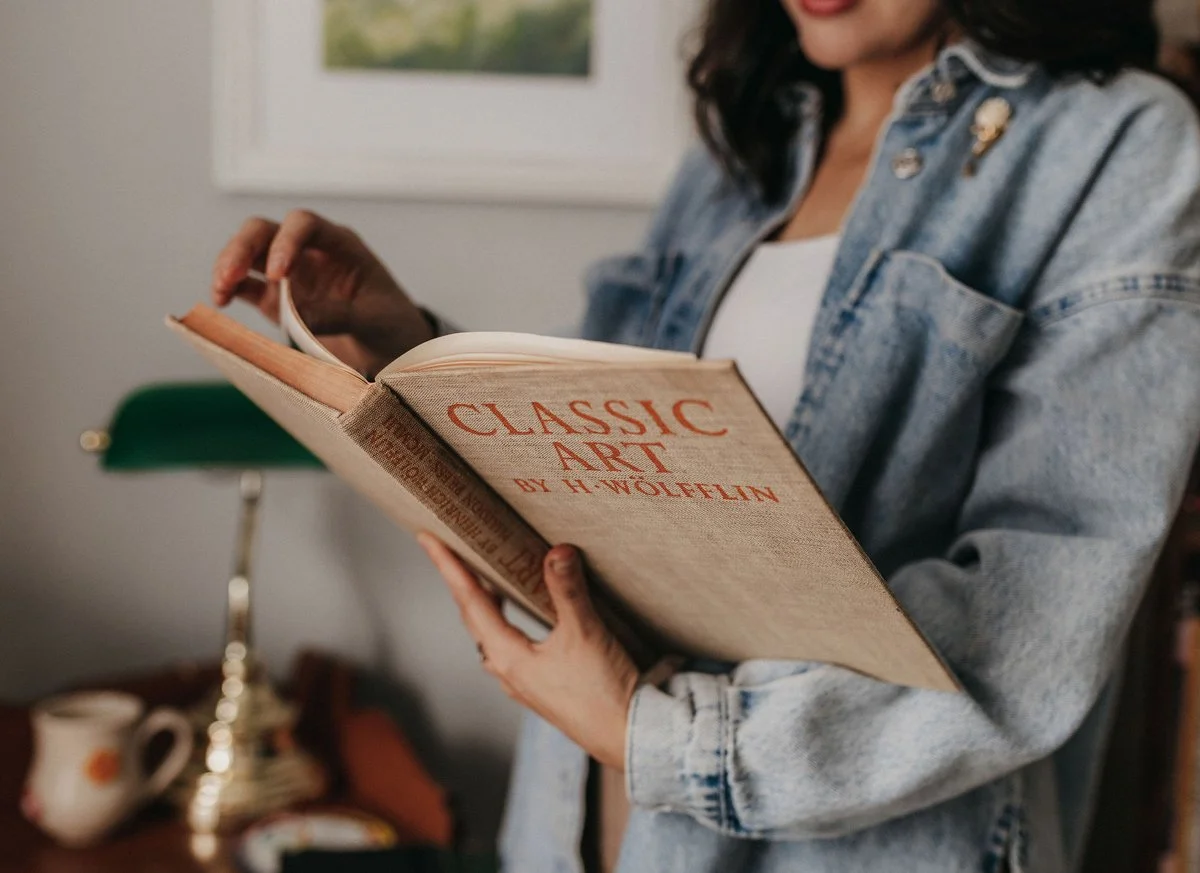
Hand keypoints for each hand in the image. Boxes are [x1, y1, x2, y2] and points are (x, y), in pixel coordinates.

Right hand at [211, 210, 432, 375]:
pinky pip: (245, 286)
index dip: (286, 241)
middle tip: (229, 275)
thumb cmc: (390, 321)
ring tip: (219, 291)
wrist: (390, 345)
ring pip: (248, 255)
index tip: (278, 274)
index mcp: (339, 244)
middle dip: (242, 248)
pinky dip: (230, 290)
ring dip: (228, 267)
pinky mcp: (275, 299)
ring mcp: (289, 274)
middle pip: (265, 232)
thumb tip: (295, 316)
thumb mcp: (373, 317)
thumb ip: (337, 313)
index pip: (305, 225)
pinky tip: (221, 301)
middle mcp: (308, 252)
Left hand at [417, 534, 639, 770]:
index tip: (427, 540)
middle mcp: (507, 670)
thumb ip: (568, 590)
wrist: (625, 737)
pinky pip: (509, 648)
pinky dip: (505, 625)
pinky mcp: (539, 687)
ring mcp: (522, 682)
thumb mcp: (586, 633)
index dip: (449, 567)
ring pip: (490, 635)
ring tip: (485, 580)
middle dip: (462, 583)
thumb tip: (557, 551)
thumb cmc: (602, 692)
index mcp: (508, 656)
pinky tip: (521, 621)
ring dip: (484, 606)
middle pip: (474, 618)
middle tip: (452, 552)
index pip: (470, 600)